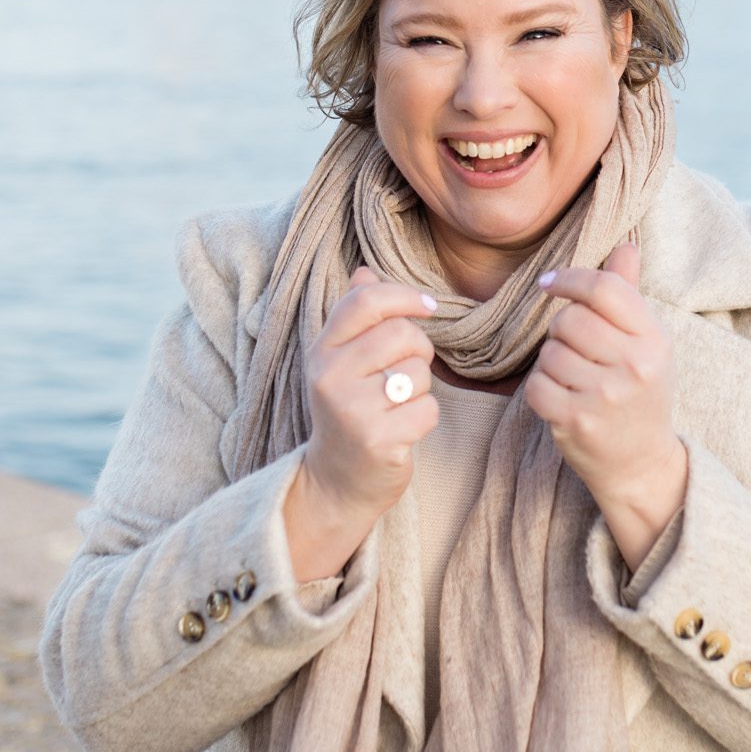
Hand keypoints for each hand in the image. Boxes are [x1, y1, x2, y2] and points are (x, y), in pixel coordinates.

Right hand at [286, 267, 438, 579]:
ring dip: (421, 389)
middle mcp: (329, 375)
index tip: (429, 307)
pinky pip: (427, 409)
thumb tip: (365, 271)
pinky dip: (424, 418)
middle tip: (405, 374)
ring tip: (396, 406)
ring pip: (419, 373)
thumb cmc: (348, 410)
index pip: (367, 302)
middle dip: (419, 352)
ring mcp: (351, 410)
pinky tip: (401, 430)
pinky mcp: (377, 440)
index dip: (406, 296)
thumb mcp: (340, 361)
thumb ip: (353, 316)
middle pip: (403, 335)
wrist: (336, 480)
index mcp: (321, 349)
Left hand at [526, 242, 688, 567]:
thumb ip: (629, 295)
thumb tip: (625, 246)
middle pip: (570, 319)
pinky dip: (541, 389)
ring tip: (574, 379)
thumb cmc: (640, 393)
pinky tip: (561, 398)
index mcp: (654, 339)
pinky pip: (536, 384)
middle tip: (575, 350)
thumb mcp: (647, 343)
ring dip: (551, 362)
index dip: (569, 279)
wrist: (641, 464)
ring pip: (549, 352)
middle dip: (561, 330)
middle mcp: (635, 366)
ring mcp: (605, 396)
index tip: (549, 284)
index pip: (605, 288)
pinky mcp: (576, 422)